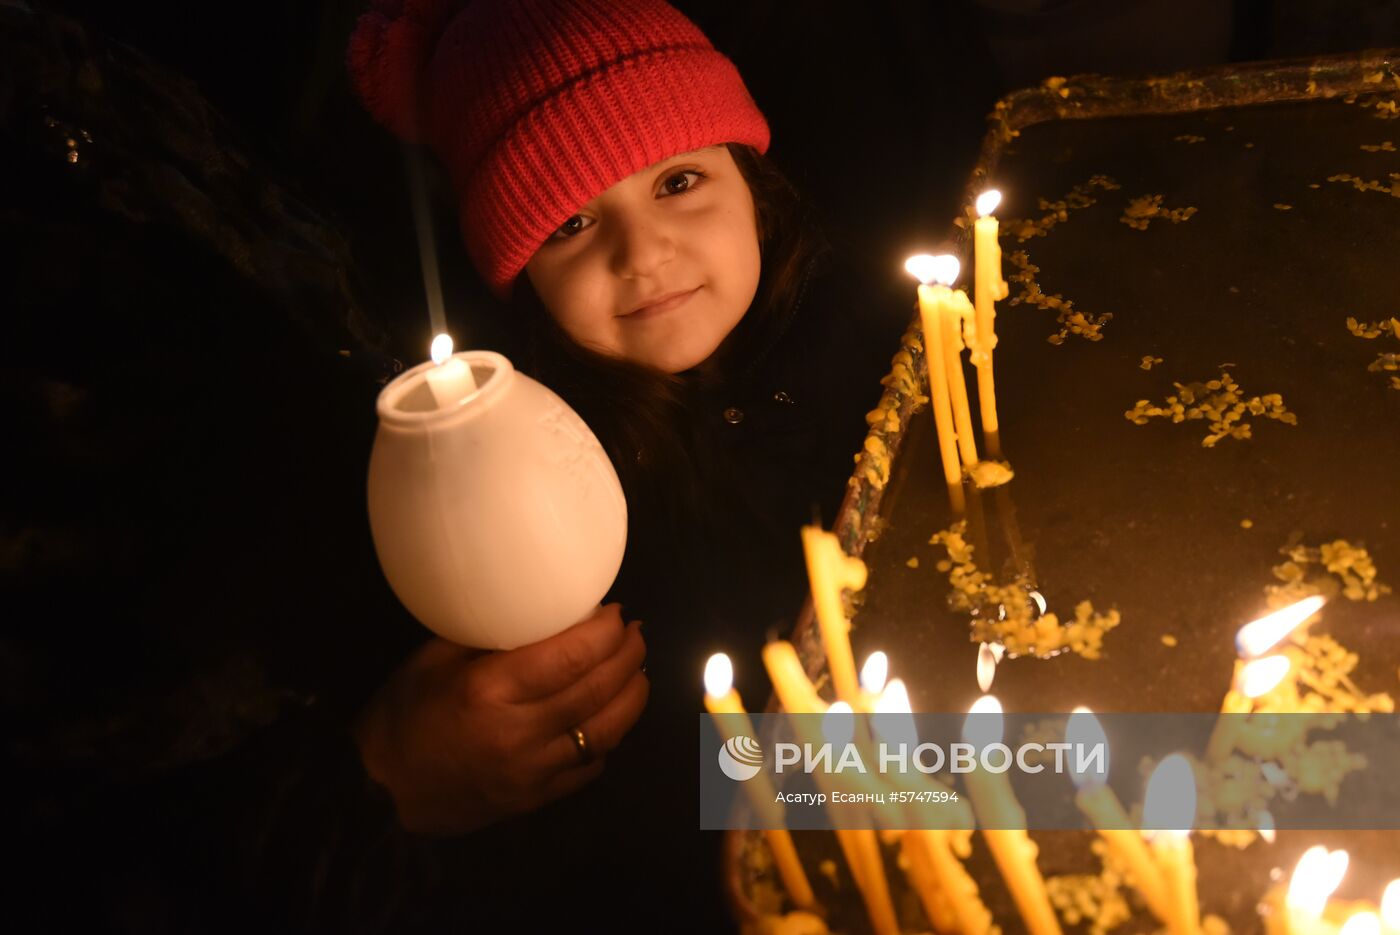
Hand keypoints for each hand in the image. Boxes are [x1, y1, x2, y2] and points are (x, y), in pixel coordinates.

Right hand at [354, 603, 647, 834]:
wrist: (381, 791)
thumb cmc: (403, 713)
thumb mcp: (434, 658)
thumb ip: (489, 634)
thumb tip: (542, 606)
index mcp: (489, 690)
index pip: (571, 656)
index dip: (605, 633)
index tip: (616, 614)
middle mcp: (518, 732)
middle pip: (596, 691)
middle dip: (627, 657)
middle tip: (635, 635)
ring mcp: (530, 772)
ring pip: (605, 733)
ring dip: (631, 698)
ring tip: (637, 672)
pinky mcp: (535, 800)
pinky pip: (588, 768)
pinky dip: (608, 739)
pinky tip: (610, 718)